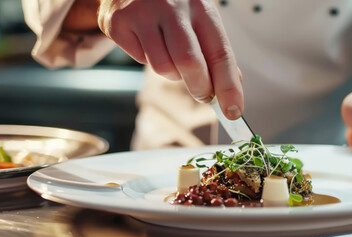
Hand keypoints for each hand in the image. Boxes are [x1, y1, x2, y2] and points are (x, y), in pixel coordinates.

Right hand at [65, 0, 243, 118]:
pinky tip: (146, 38)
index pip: (220, 52)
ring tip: (169, 52)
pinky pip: (139, 60)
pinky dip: (147, 57)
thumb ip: (214, 48)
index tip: (234, 110)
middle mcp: (172, 7)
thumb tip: (233, 87)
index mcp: (200, 6)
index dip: (228, 86)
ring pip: (163, 68)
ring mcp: (142, 14)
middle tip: (204, 96)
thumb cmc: (171, 1)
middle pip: (190, 63)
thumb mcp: (199, 14)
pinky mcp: (118, 23)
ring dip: (171, 72)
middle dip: (200, 88)